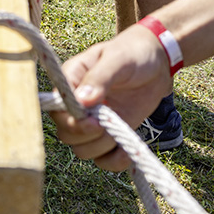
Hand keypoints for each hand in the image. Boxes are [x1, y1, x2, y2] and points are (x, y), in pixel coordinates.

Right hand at [50, 26, 171, 170]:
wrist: (156, 62)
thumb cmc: (133, 52)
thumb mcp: (118, 59)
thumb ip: (100, 78)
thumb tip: (82, 101)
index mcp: (71, 80)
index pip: (56, 109)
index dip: (71, 121)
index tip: (94, 120)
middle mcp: (77, 103)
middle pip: (66, 134)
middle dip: (87, 135)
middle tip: (110, 122)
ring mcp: (93, 120)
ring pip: (83, 149)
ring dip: (102, 146)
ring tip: (121, 127)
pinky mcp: (110, 133)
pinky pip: (102, 159)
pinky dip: (113, 161)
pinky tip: (126, 149)